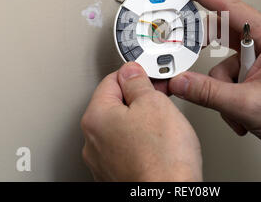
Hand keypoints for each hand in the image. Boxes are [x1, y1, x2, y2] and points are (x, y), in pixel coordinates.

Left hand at [81, 62, 201, 180]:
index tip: (151, 78)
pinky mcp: (116, 176)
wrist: (168, 196)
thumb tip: (132, 72)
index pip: (112, 80)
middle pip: (116, 105)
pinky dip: (141, 145)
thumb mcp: (154, 102)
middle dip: (139, 101)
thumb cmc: (162, 158)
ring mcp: (103, 162)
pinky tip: (158, 149)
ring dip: (141, 124)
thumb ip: (138, 81)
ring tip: (162, 131)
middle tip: (161, 104)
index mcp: (96, 118)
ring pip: (122, 129)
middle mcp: (93, 141)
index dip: (136, 75)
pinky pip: (127, 150)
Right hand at [168, 0, 260, 163]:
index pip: (230, 7)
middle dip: (204, 53)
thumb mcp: (248, 104)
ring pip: (221, 61)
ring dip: (220, 87)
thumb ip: (208, 92)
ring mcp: (259, 56)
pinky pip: (227, 75)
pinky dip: (226, 95)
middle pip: (220, 34)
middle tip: (183, 52)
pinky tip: (238, 111)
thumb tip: (180, 81)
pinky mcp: (253, 69)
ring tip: (232, 106)